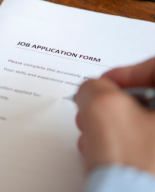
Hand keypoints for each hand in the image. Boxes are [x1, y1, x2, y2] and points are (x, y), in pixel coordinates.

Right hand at [75, 57, 154, 174]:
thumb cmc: (134, 168)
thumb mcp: (102, 107)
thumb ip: (93, 86)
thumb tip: (92, 91)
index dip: (128, 72)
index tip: (107, 84)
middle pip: (148, 98)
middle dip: (115, 103)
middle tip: (97, 110)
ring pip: (145, 123)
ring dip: (116, 124)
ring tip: (95, 134)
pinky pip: (145, 145)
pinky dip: (125, 143)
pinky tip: (107, 152)